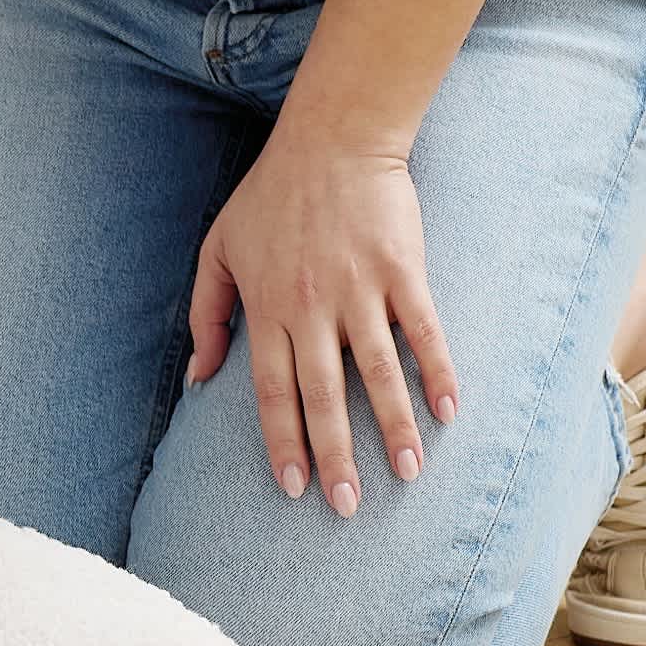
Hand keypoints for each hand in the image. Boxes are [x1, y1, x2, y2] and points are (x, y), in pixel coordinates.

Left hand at [187, 126, 459, 515]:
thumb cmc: (270, 197)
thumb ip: (207, 315)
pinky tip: (449, 411)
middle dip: (334, 455)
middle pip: (322, 395)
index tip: (293, 486)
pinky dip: (436, 371)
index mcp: (267, 309)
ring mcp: (359, 290)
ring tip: (409, 473)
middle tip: (346, 506)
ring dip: (393, 427)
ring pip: (377, 372)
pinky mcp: (402, 271)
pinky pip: (422, 330)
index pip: (272, 392)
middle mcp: (311, 307)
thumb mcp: (218, 251)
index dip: (283, 442)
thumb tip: (197, 378)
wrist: (332, 140)